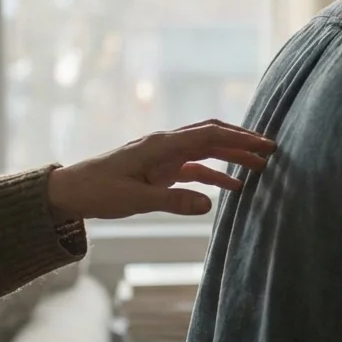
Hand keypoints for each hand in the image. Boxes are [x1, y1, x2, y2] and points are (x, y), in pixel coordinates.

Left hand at [46, 119, 276, 221]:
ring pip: (206, 151)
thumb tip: (209, 204)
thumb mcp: (136, 200)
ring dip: (232, 157)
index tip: (264, 145)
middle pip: (212, 136)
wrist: (70, 191)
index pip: (208, 137)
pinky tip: (233, 186)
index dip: (239, 139)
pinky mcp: (161, 170)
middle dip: (242, 142)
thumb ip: (173, 201)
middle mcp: (165, 145)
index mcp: (161, 146)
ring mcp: (164, 156)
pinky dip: (215, 174)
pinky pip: (195, 168)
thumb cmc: (98, 192)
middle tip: (271, 150)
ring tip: (261, 167)